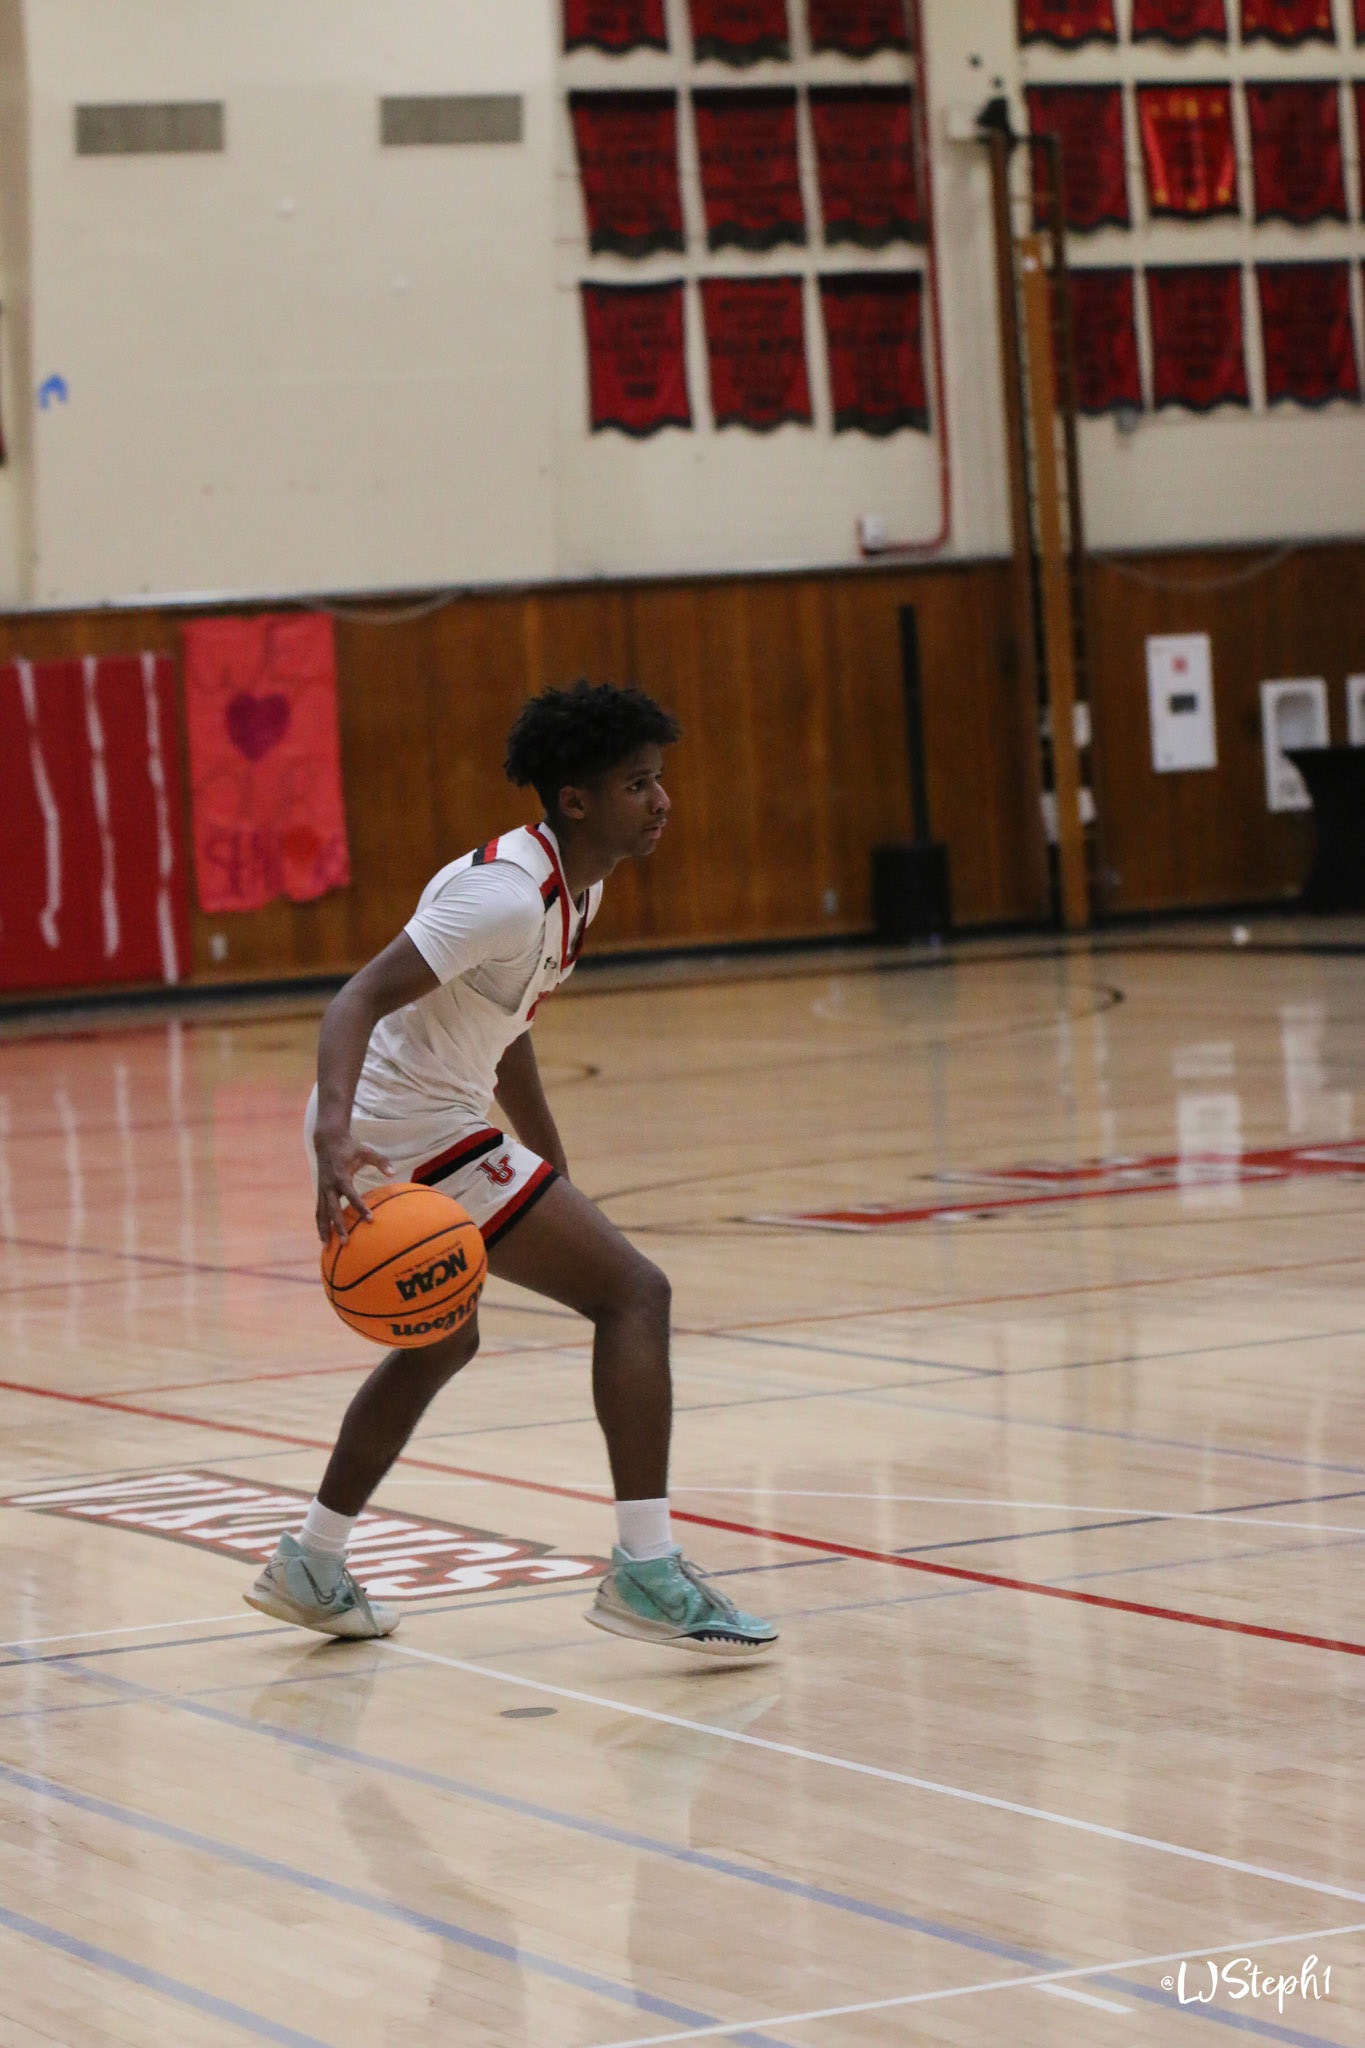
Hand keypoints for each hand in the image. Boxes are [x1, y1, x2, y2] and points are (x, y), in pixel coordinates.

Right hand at [314, 1125, 394, 1244]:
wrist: (327, 1140)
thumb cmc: (350, 1147)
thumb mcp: (367, 1151)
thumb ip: (381, 1161)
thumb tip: (393, 1173)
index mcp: (341, 1176)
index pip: (351, 1195)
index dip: (360, 1207)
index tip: (370, 1219)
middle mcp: (329, 1185)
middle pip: (333, 1210)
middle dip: (338, 1227)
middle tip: (345, 1242)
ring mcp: (322, 1189)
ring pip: (321, 1213)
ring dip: (323, 1230)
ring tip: (326, 1247)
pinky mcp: (320, 1191)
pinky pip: (319, 1210)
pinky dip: (320, 1223)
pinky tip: (322, 1236)